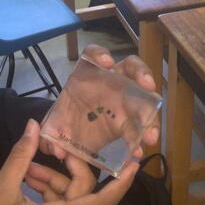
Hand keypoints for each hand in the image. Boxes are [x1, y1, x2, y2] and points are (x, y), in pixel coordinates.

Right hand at [0, 119, 139, 204]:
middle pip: (82, 190)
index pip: (100, 203)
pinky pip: (57, 201)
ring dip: (51, 175)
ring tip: (27, 164)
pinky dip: (46, 186)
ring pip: (68, 194)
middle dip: (70, 165)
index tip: (134, 165)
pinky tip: (27, 175)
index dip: (120, 184)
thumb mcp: (1, 188)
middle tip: (53, 147)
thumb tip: (33, 125)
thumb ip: (20, 155)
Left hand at [39, 44, 159, 159]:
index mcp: (88, 75)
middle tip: (147, 85)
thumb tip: (57, 150)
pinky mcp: (131, 119)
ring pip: (146, 96)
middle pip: (131, 68)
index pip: (94, 55)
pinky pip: (143, 124)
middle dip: (142, 74)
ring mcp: (125, 99)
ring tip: (149, 134)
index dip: (101, 54)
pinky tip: (137, 150)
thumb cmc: (65, 118)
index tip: (106, 63)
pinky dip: (144, 136)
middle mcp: (111, 82)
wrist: (71, 134)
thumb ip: (52, 135)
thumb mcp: (55, 125)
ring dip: (151, 113)